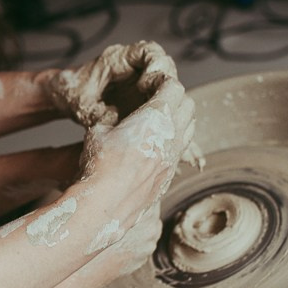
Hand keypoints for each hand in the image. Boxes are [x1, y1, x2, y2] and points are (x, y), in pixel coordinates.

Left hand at [42, 41, 178, 126]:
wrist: (62, 96)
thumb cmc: (70, 93)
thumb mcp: (81, 105)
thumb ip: (98, 114)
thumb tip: (117, 126)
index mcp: (116, 59)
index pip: (148, 50)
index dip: (155, 65)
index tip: (146, 85)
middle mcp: (131, 65)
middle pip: (164, 65)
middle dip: (166, 84)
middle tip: (159, 104)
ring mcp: (137, 78)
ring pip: (165, 81)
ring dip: (167, 98)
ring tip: (160, 117)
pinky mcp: (139, 93)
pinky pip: (158, 95)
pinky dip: (161, 107)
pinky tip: (155, 121)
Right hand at [76, 75, 195, 227]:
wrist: (106, 205)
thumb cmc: (99, 165)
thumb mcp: (98, 130)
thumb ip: (112, 119)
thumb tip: (116, 119)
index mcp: (154, 117)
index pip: (173, 87)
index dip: (161, 82)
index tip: (149, 85)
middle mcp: (171, 134)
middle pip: (188, 104)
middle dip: (174, 98)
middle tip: (155, 100)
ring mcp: (174, 156)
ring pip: (189, 127)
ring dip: (178, 119)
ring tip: (157, 122)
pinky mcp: (170, 174)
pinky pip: (181, 150)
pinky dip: (174, 142)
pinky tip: (154, 147)